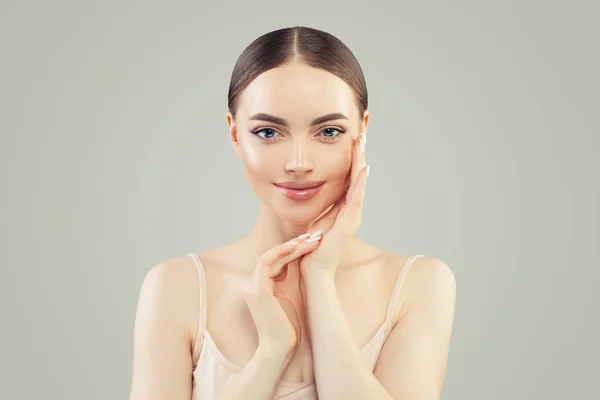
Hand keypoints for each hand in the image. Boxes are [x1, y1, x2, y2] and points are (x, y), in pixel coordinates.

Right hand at [240, 232, 323, 361]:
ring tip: (311, 239)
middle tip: (315, 235)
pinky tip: (298, 247)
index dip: (294, 249)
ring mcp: (252, 286)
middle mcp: (252, 284)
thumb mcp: (289, 298)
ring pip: (271, 255)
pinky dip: (281, 252)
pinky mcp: (256, 290)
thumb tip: (301, 263)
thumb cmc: (286, 329)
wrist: (278, 350)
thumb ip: (288, 281)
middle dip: (295, 243)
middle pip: (274, 255)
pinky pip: (266, 262)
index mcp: (260, 286)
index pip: (276, 261)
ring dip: (292, 246)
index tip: (312, 242)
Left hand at [300, 131, 368, 276]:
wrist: (314, 271)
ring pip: (359, 183)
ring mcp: (352, 217)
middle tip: (361, 133)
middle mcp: (351, 211)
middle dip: (359, 154)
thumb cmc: (311, 250)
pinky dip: (360, 183)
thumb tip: (309, 194)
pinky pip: (356, 199)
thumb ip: (319, 209)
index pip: (349, 179)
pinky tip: (363, 168)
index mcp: (342, 209)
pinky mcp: (349, 224)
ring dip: (361, 162)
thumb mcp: (314, 222)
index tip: (351, 140)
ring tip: (362, 144)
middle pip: (357, 177)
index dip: (351, 159)